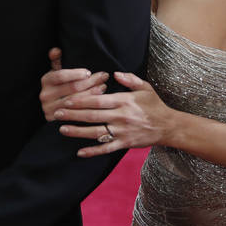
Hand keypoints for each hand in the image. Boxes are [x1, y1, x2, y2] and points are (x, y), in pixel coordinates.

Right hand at [38, 48, 106, 120]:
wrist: (49, 107)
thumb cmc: (57, 86)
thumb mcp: (55, 73)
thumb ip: (56, 61)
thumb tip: (56, 50)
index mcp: (46, 80)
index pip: (61, 75)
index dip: (75, 73)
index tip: (88, 72)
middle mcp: (45, 95)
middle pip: (71, 88)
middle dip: (90, 81)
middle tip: (103, 76)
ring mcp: (50, 108)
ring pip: (76, 101)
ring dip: (92, 93)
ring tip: (103, 86)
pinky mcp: (56, 120)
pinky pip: (76, 112)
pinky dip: (89, 105)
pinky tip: (98, 99)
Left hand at [55, 72, 175, 156]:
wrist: (168, 126)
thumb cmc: (155, 105)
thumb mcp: (145, 88)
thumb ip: (129, 79)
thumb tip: (114, 73)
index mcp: (124, 101)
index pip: (98, 101)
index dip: (80, 100)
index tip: (67, 100)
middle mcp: (121, 116)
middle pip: (92, 116)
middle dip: (73, 115)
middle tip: (57, 113)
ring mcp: (122, 131)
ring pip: (96, 132)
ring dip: (77, 131)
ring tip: (62, 129)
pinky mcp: (124, 143)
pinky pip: (106, 148)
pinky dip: (93, 151)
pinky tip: (80, 152)